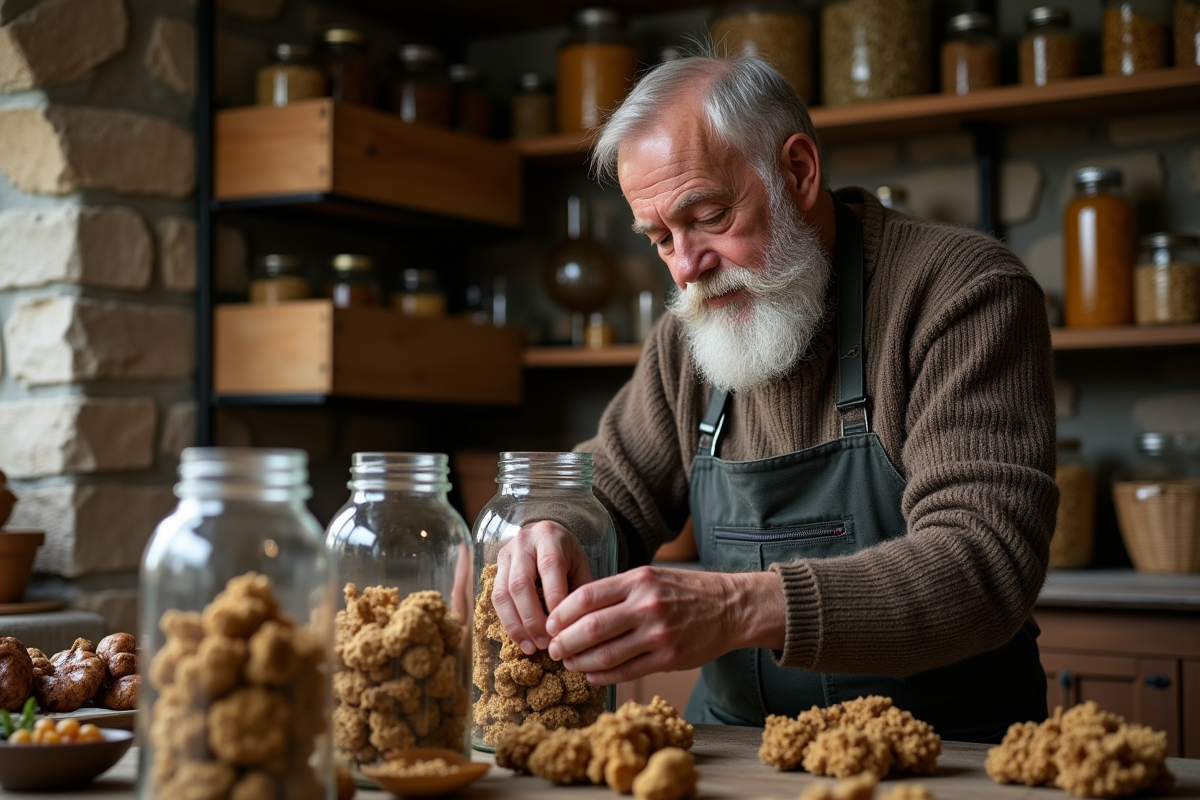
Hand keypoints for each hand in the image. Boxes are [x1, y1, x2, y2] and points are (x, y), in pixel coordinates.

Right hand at [492, 520, 593, 653]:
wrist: (545, 536)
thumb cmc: (567, 555)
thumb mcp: (580, 565)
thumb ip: (581, 590)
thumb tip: (577, 626)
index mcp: (549, 536)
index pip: (549, 566)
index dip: (554, 599)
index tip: (562, 627)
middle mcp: (523, 542)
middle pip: (521, 583)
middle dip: (532, 618)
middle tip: (546, 643)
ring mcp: (505, 555)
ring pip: (503, 594)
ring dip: (517, 625)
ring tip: (532, 647)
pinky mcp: (495, 569)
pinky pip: (496, 599)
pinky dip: (508, 623)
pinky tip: (521, 640)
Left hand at [544, 566, 785, 684]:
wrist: (731, 607)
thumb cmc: (685, 592)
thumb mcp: (651, 577)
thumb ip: (617, 591)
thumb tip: (575, 610)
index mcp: (638, 580)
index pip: (586, 597)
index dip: (561, 613)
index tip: (550, 624)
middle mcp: (647, 605)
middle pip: (591, 627)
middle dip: (565, 641)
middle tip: (553, 649)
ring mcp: (659, 634)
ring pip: (606, 653)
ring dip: (581, 662)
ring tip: (569, 663)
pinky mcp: (669, 658)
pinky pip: (626, 671)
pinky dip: (603, 675)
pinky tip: (592, 674)